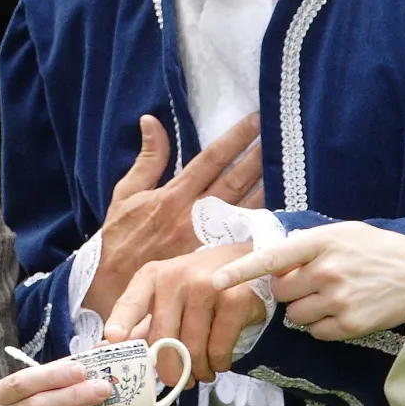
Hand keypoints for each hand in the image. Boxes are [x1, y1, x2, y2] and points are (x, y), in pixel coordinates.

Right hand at [82, 113, 262, 314]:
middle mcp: (194, 214)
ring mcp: (206, 237)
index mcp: (174, 194)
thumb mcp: (126, 192)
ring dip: (267, 186)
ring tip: (286, 167)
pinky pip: (242, 235)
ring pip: (244, 207)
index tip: (255, 121)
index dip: (235, 139)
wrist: (118, 284)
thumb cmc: (120, 237)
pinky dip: (260, 221)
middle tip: (281, 137)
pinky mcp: (212, 258)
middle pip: (235, 180)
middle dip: (258, 157)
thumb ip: (147, 158)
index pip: (211, 159)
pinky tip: (279, 209)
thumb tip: (151, 121)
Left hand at [103, 242, 266, 382]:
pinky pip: (218, 349)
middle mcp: (177, 277)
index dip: (121, 321)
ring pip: (192, 349)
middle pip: (163, 339)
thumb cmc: (197, 285)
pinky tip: (218, 362)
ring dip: (197, 371)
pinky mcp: (235, 300)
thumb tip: (106, 347)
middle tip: (177, 381)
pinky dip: (218, 364)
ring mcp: (208, 286)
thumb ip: (140, 320)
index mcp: (153, 276)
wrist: (244, 263)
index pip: (132, 301)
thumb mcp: (166, 293)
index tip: (113, 338)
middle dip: (169, 370)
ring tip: (201, 373)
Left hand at [210, 221, 404, 340]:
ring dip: (306, 311)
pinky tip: (346, 311)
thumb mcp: (345, 233)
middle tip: (315, 284)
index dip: (242, 270)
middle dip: (291, 292)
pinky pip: (317, 332)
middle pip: (282, 293)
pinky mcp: (350, 324)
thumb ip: (309, 245)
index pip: (273, 257)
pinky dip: (325, 327)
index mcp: (322, 242)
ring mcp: (338, 299)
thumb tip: (275, 264)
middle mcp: (326, 270)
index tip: (217, 279)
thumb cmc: (381, 251)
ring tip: (334, 297)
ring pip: (296, 316)